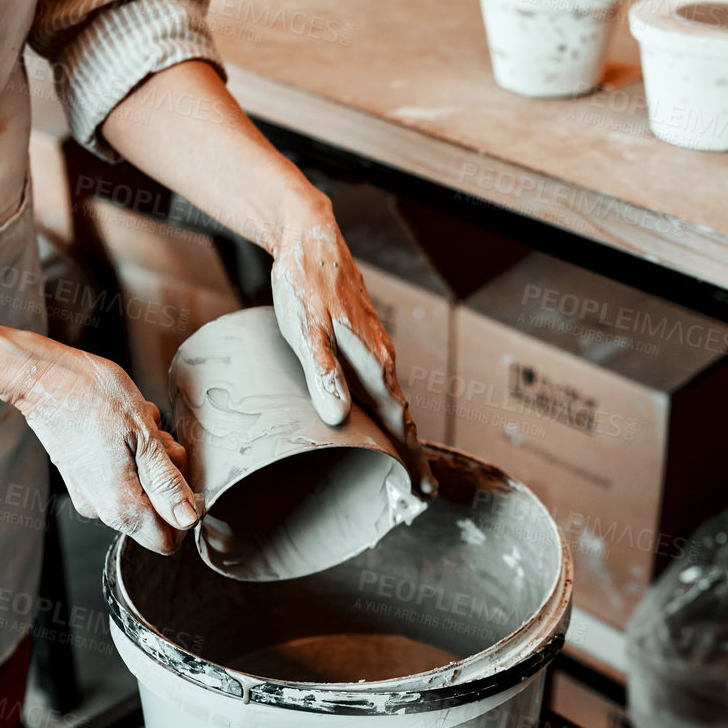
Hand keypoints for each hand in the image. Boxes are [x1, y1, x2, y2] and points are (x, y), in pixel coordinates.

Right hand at [3, 339, 197, 553]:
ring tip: (138, 427)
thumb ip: (167, 482)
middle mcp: (102, 509)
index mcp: (121, 506)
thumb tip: (187, 518)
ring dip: (151, 458)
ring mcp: (90, 494)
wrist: (44, 377)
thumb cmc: (92, 398)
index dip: (184, 511)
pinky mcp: (83, 477)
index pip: (166, 540)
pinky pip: (122, 475)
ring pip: (141, 489)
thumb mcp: (144, 436)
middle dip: (167, 475)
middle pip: (156, 512)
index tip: (183, 475)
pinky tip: (124, 426)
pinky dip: (133, 452)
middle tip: (157, 439)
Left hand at [268, 191, 434, 495]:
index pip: (399, 420)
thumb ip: (322, 372)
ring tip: (399, 464)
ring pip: (391, 399)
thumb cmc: (305, 282)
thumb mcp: (306, 329)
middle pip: (401, 416)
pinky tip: (371, 417)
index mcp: (373, 362)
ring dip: (397, 433)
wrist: (310, 237)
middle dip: (410, 454)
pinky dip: (384, 408)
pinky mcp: (363, 341)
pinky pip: (380, 384)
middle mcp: (381, 358)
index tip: (422, 488)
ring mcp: (374, 349)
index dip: (411, 457)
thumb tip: (337, 417)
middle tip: (418, 490)